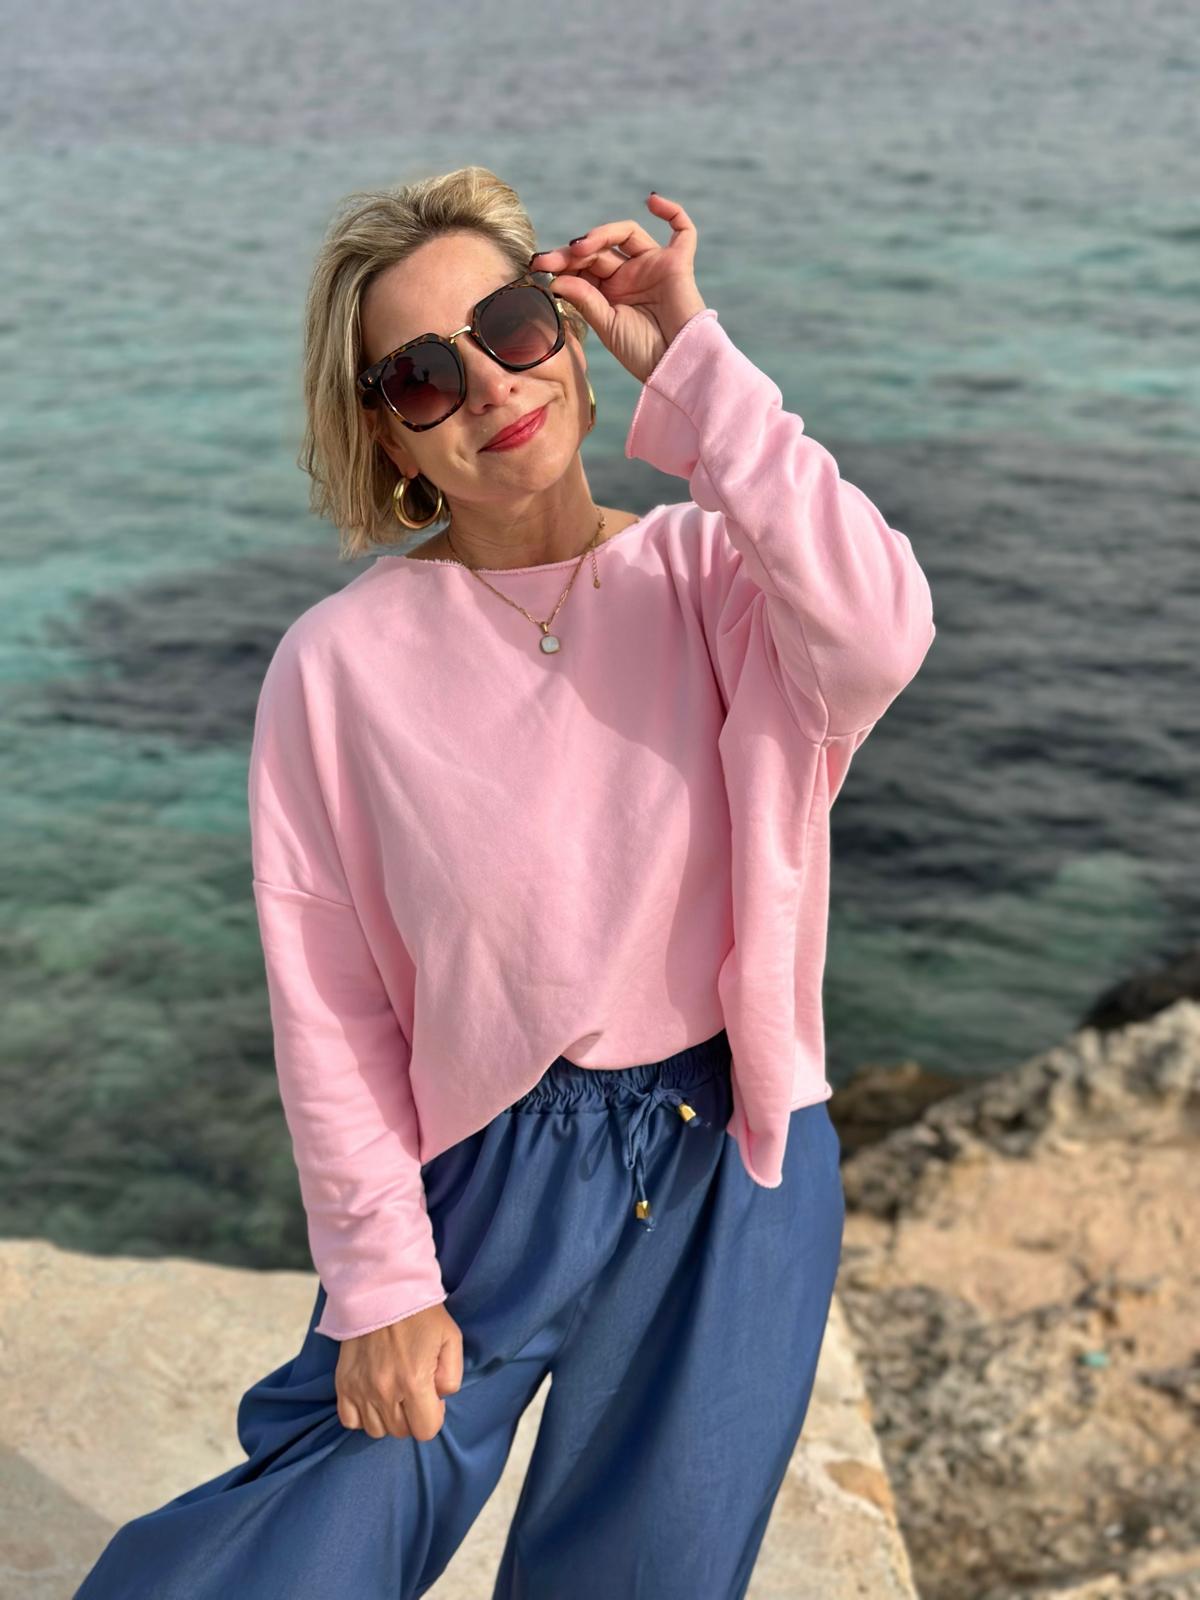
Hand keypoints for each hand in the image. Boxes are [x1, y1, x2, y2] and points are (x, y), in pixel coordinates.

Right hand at [334, 1301, 461, 1442]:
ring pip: (376, 1430)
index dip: (434, 1416)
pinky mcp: (343, 1383)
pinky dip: (362, 1414)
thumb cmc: (421, 1313)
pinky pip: (350, 1420)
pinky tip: (372, 1396)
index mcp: (414, 1381)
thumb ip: (452, 1377)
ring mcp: (360, 1388)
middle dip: (413, 1416)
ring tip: (394, 1393)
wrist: (382, 1288)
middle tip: (414, 1391)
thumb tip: (439, 1399)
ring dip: (388, 1417)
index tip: (432, 1398)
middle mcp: (384, 1390)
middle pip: (401, 1431)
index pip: (426, 1430)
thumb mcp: (451, 1340)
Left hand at [530, 193, 707, 384]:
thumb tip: (555, 278)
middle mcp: (631, 275)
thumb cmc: (642, 353)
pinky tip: (652, 200)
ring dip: (601, 234)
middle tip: (548, 260)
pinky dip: (671, 211)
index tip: (538, 266)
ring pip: (626, 234)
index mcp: (611, 292)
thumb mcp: (606, 325)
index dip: (562, 263)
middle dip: (572, 253)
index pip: (584, 266)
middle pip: (599, 249)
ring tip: (581, 247)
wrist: (674, 366)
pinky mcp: (677, 263)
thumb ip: (584, 298)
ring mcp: (654, 266)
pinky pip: (682, 230)